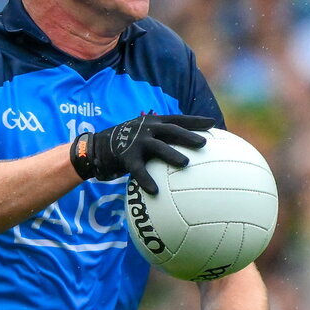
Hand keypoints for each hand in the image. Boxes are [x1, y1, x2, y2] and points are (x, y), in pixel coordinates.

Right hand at [70, 114, 213, 193]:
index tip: (212, 122)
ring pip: (157, 147)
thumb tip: (187, 150)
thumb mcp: (145, 135)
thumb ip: (163, 139)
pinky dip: (147, 180)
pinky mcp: (126, 156)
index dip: (195, 120)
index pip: (178, 119)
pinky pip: (138, 170)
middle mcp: (146, 128)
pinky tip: (155, 191)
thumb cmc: (127, 144)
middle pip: (171, 130)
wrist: (96, 147)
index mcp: (154, 122)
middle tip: (204, 143)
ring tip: (185, 163)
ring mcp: (136, 141)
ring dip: (172, 154)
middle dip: (188, 135)